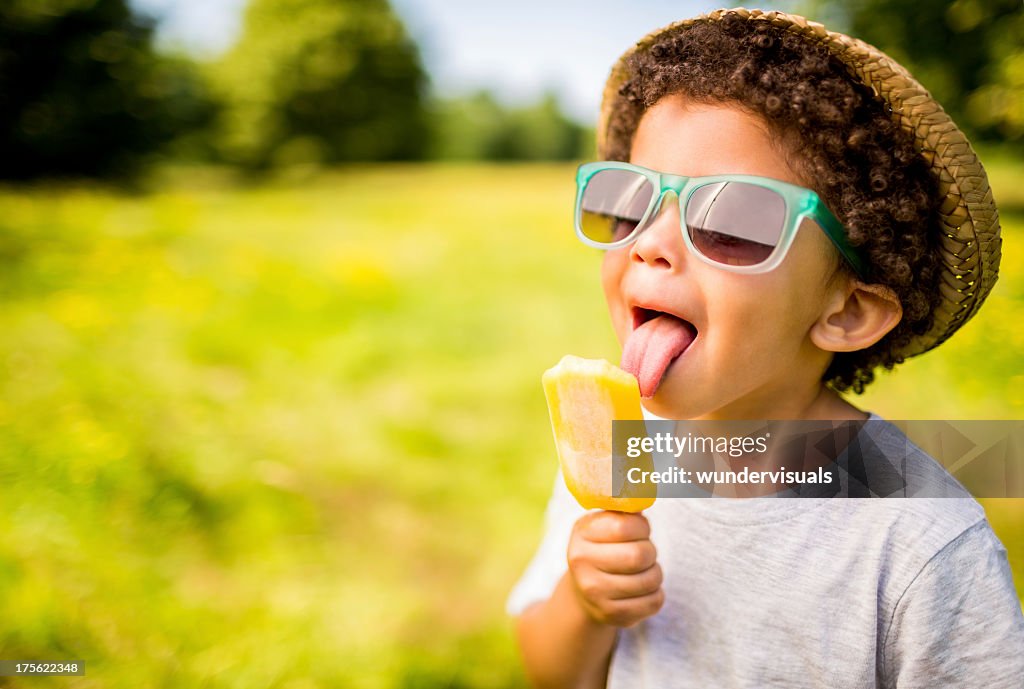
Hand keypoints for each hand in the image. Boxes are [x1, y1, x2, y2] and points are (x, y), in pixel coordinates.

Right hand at [566, 510, 663, 627]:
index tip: (639, 531)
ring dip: (655, 573)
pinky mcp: (611, 615)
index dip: (643, 527)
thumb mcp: (605, 524)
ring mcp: (594, 592)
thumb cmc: (604, 548)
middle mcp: (582, 563)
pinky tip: (642, 590)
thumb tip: (646, 485)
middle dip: (651, 552)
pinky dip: (656, 594)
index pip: (627, 525)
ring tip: (644, 571)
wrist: (584, 591)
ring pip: (651, 580)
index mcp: (581, 533)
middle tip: (644, 552)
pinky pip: (654, 602)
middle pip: (640, 555)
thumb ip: (625, 508)